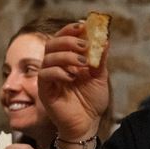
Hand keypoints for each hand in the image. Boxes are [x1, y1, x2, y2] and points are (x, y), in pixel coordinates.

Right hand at [39, 22, 109, 141]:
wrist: (87, 123)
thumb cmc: (91, 101)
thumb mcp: (100, 77)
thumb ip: (99, 60)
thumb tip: (105, 40)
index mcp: (67, 60)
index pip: (63, 39)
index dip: (70, 30)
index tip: (82, 25)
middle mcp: (55, 66)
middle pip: (52, 44)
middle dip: (68, 40)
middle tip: (84, 44)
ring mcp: (48, 78)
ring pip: (48, 57)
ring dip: (66, 55)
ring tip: (83, 62)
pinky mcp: (44, 90)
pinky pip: (45, 74)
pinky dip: (58, 72)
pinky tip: (72, 77)